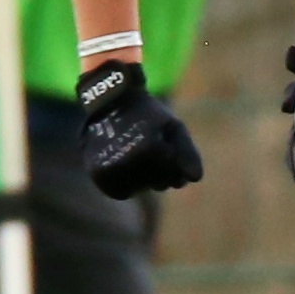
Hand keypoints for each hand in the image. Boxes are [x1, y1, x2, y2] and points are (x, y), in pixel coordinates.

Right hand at [78, 61, 202, 198]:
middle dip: (161, 172)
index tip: (163, 141)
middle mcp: (130, 161)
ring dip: (143, 179)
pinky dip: (125, 184)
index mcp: (150, 148)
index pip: (176, 175)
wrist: (109, 102)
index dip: (174, 161)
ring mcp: (112, 169)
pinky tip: (125, 166)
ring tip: (135, 154)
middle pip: (159, 185)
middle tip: (147, 147)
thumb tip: (195, 179)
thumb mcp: (173, 127)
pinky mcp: (98, 174)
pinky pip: (120, 191)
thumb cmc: (147, 114)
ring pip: (140, 190)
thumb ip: (188, 152)